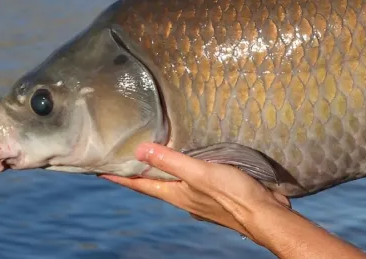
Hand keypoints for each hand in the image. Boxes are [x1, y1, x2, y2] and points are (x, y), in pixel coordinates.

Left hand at [100, 143, 290, 241]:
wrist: (265, 215)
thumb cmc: (233, 195)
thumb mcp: (199, 174)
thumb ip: (171, 162)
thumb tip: (139, 150)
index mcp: (177, 194)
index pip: (141, 184)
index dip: (121, 175)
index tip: (100, 168)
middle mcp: (185, 197)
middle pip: (155, 183)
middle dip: (140, 171)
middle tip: (126, 155)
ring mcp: (202, 196)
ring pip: (176, 181)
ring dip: (164, 169)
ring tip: (156, 153)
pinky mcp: (219, 192)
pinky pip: (196, 178)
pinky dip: (187, 168)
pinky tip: (196, 159)